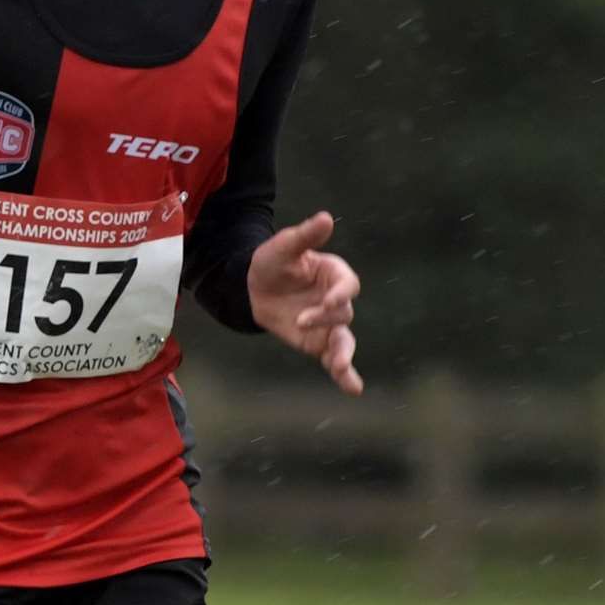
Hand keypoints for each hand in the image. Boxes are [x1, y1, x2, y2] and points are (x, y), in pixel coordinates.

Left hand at [246, 211, 362, 394]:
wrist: (252, 287)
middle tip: (302, 319)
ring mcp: (328, 324)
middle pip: (342, 313)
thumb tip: (326, 217)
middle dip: (325, 318)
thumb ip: (305, 235)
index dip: (340, 293)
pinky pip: (334, 359)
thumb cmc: (271, 262)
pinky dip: (345, 373)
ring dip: (342, 352)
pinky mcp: (318, 343)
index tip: (328, 299)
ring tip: (338, 364)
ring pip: (343, 339)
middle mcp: (335, 300)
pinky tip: (353, 388)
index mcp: (334, 274)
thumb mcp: (284, 246)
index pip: (347, 285)